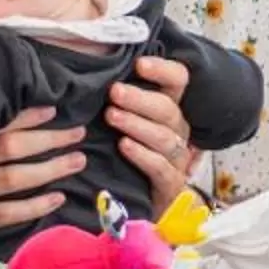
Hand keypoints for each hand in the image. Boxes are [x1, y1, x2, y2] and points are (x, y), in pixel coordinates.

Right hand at [0, 107, 85, 250]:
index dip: (23, 115)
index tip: (52, 108)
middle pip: (8, 148)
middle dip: (47, 140)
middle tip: (77, 133)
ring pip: (10, 178)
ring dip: (47, 169)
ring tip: (76, 161)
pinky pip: (0, 213)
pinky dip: (30, 206)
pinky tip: (56, 198)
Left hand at [110, 57, 197, 206]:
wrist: (134, 204)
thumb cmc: (122, 155)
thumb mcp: (119, 121)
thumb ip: (115, 99)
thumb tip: (92, 72)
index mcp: (167, 108)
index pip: (177, 80)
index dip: (162, 69)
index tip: (139, 64)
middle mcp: (177, 129)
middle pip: (167, 108)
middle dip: (140, 99)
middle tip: (114, 92)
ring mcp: (176, 157)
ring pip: (164, 136)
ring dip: (137, 124)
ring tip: (112, 117)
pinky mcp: (170, 183)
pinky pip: (161, 167)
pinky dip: (143, 155)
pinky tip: (124, 146)